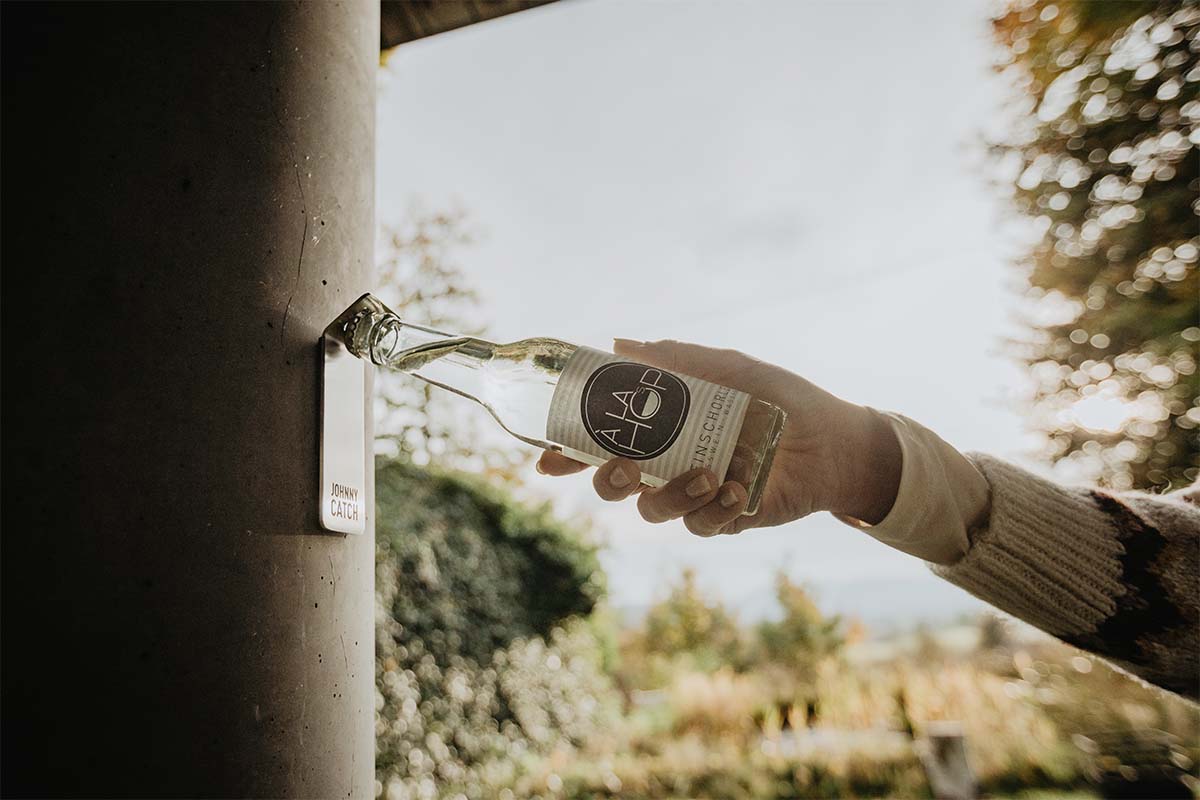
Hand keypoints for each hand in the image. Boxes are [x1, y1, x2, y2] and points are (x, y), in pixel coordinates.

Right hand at [537, 339, 901, 536]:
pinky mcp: (725, 518)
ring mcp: (694, 495)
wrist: (834, 437)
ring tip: (708, 474)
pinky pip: (702, 525)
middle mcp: (668, 465)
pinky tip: (736, 491)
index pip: (602, 443)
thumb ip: (676, 359)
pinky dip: (713, 510)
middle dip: (608, 480)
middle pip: (613, 485)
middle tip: (623, 466)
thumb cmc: (779, 397)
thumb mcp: (727, 368)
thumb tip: (619, 344)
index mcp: (661, 430)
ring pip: (653, 511)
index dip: (569, 454)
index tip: (545, 459)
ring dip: (670, 495)